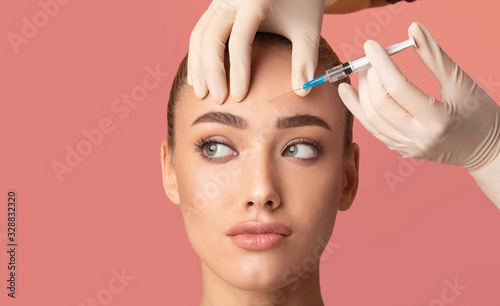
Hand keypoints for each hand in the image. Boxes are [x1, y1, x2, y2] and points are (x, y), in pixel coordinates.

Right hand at [187, 0, 325, 103]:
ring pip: (199, 36)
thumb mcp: (307, 30)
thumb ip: (305, 60)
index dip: (238, 72)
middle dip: (212, 73)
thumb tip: (302, 91)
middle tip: (218, 100)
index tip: (239, 97)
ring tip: (202, 94)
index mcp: (255, 1)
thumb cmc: (302, 6)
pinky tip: (199, 79)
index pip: (240, 41)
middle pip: (211, 38)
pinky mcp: (214, 8)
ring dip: (198, 67)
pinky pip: (199, 33)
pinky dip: (197, 57)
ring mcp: (219, 2)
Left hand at [338, 22, 499, 172]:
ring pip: (370, 120)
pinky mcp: (401, 150)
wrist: (487, 150)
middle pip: (379, 105)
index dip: (381, 64)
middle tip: (369, 59)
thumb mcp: (461, 83)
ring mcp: (407, 147)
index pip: (398, 88)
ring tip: (360, 73)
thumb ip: (434, 56)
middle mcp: (418, 137)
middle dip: (369, 78)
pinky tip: (351, 94)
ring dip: (359, 94)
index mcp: (437, 120)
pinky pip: (373, 130)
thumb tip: (412, 30)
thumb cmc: (480, 115)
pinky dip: (360, 110)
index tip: (370, 46)